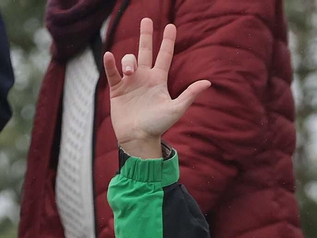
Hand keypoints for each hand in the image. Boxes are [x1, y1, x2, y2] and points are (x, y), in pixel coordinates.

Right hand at [103, 19, 209, 159]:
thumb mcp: (176, 109)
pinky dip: (110, 64)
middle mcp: (145, 77)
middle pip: (145, 50)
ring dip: (128, 60)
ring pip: (129, 60)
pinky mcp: (117, 89)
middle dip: (146, 35)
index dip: (168, 41)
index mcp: (159, 80)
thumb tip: (208, 82)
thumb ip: (190, 94)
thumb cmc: (158, 126)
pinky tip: (109, 56)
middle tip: (146, 19)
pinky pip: (112, 72)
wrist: (139, 139)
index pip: (164, 56)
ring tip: (129, 70)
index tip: (171, 25)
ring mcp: (130, 82)